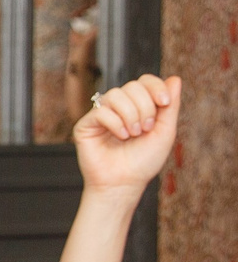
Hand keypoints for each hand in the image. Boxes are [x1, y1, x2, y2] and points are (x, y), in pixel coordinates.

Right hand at [74, 74, 179, 194]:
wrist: (124, 183)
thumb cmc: (143, 161)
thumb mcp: (165, 132)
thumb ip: (170, 106)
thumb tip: (175, 78)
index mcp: (138, 106)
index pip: (145, 81)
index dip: (155, 87)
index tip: (164, 103)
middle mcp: (119, 107)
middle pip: (132, 86)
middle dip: (144, 106)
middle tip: (145, 129)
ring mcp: (101, 114)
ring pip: (115, 95)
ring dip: (130, 114)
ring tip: (133, 134)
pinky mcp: (85, 124)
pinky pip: (101, 111)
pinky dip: (115, 123)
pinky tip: (120, 136)